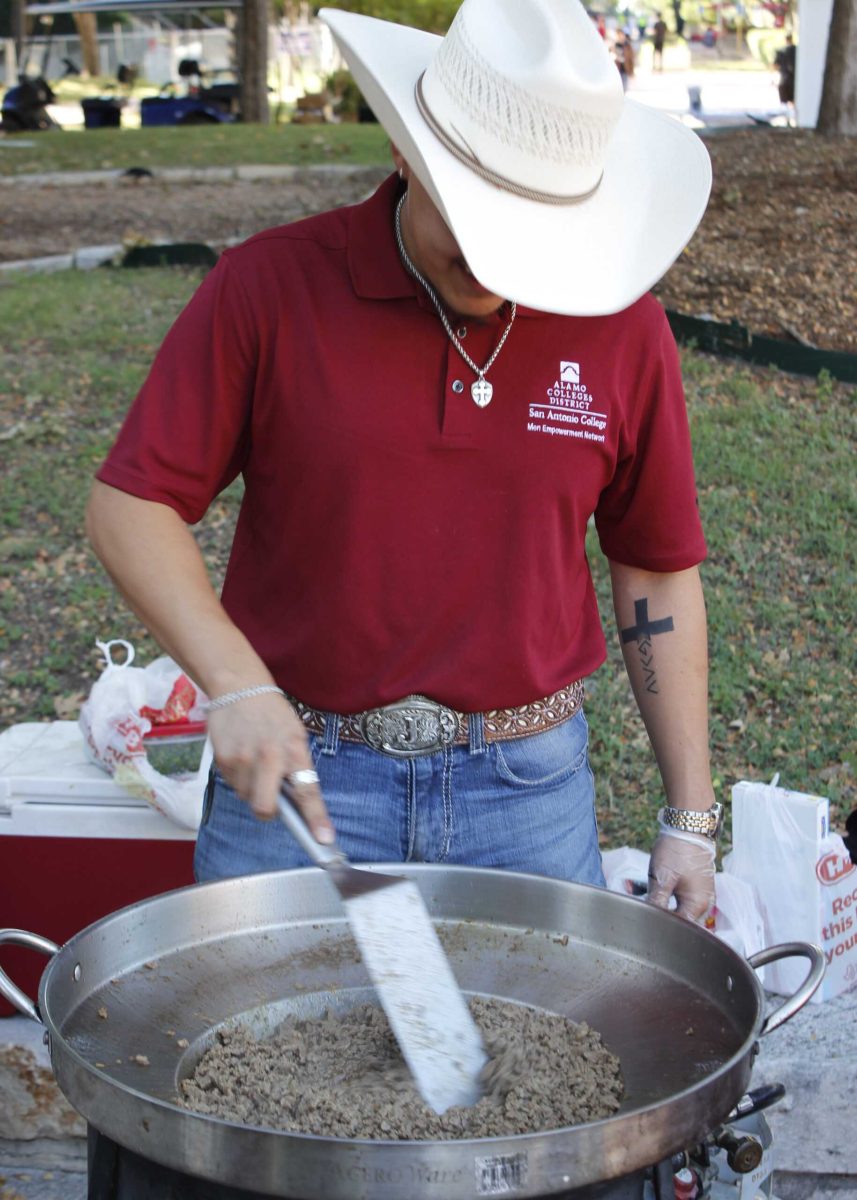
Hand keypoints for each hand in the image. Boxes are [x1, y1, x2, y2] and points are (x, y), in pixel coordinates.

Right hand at [206, 693, 334, 843]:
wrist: (240, 688)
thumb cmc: (273, 714)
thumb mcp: (295, 735)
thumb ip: (296, 767)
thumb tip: (297, 803)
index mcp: (294, 750)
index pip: (308, 791)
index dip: (316, 819)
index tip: (324, 839)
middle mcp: (269, 757)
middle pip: (266, 808)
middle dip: (268, 811)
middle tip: (271, 802)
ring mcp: (243, 759)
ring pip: (247, 798)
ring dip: (252, 789)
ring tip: (255, 763)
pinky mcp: (223, 759)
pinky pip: (232, 784)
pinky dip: (239, 778)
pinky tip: (242, 756)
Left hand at [647, 828, 715, 921]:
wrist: (688, 827)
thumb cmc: (676, 851)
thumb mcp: (662, 878)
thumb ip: (657, 902)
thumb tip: (648, 918)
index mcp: (697, 905)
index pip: (680, 929)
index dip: (662, 930)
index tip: (645, 927)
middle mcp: (705, 904)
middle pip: (683, 923)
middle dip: (665, 922)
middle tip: (646, 918)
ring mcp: (703, 894)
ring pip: (684, 912)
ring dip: (669, 912)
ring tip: (651, 909)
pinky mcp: (699, 886)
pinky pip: (686, 902)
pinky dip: (674, 903)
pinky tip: (661, 899)